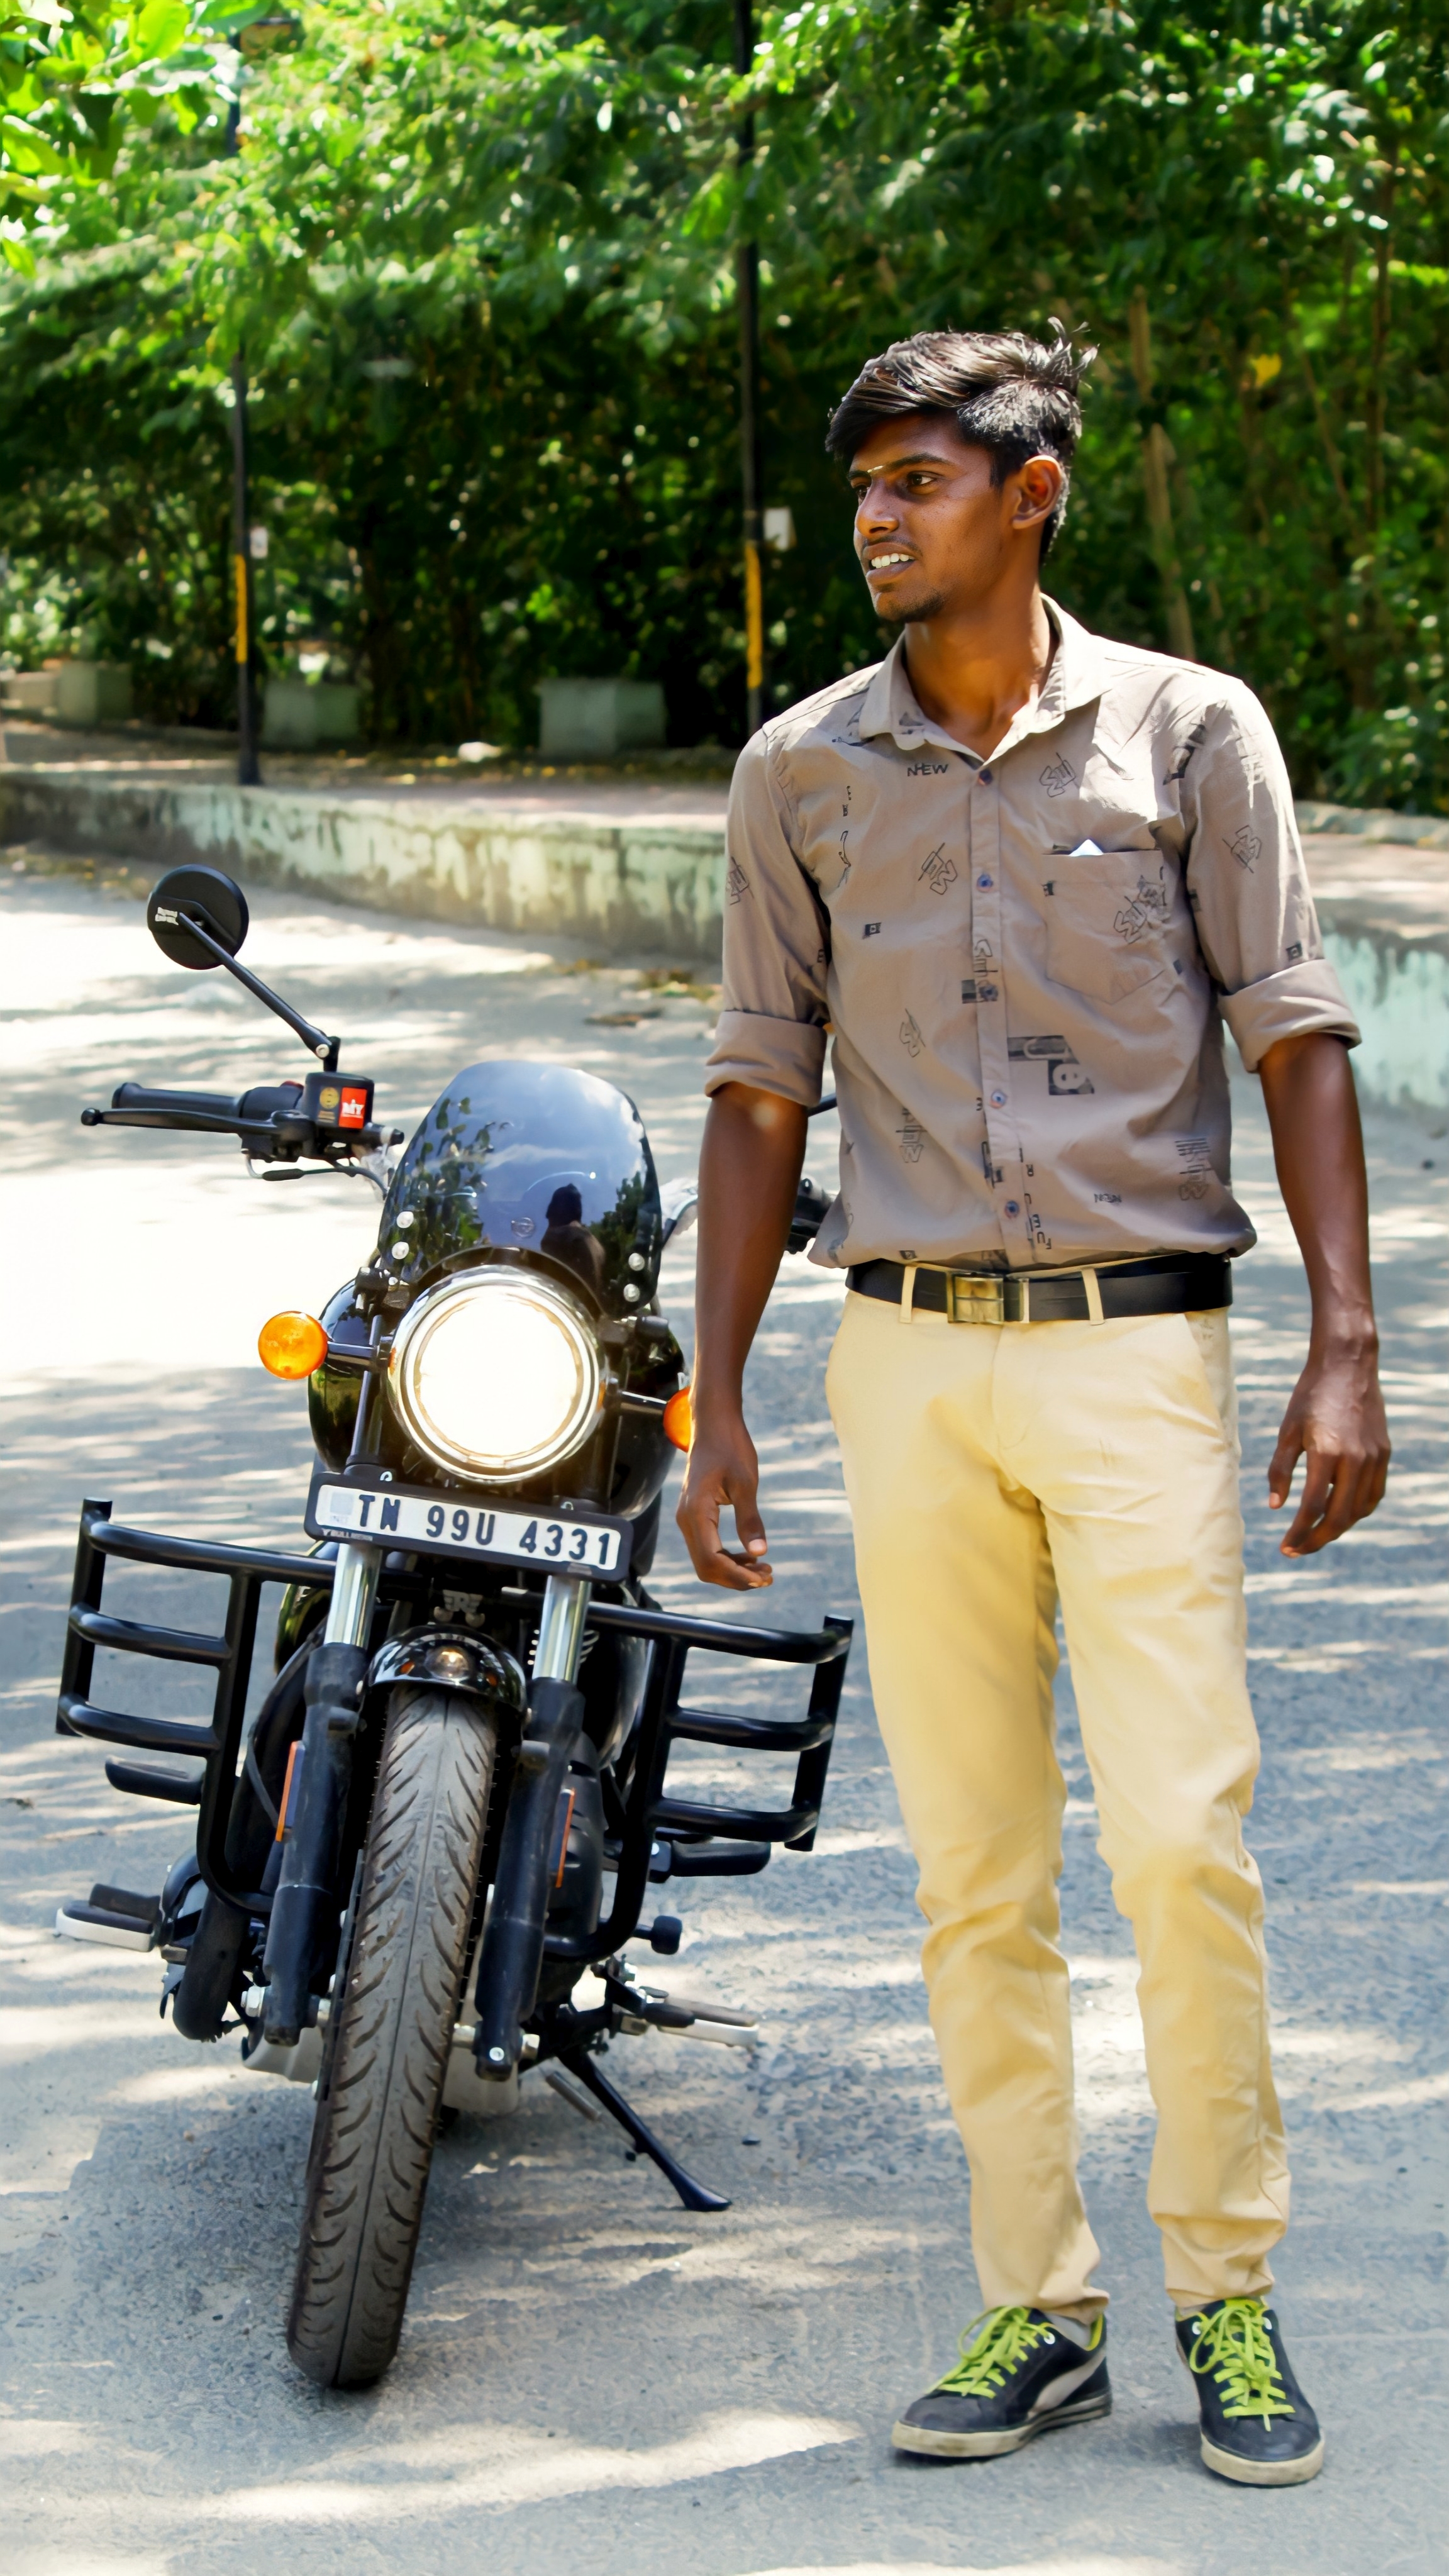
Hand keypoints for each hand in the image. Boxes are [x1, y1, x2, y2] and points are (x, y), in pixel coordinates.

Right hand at [676, 1407, 773, 1589]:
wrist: (713, 1425)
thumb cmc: (730, 1447)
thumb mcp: (745, 1483)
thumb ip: (750, 1519)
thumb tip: (760, 1553)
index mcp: (696, 1512)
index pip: (711, 1559)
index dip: (736, 1575)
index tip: (763, 1577)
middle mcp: (686, 1519)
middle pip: (705, 1567)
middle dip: (735, 1578)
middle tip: (767, 1577)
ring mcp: (687, 1519)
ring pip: (705, 1560)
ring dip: (732, 1570)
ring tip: (763, 1569)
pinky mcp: (694, 1516)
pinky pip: (706, 1547)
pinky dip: (726, 1558)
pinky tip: (749, 1555)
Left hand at [1267, 1332, 1389, 1555]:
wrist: (1348, 1366)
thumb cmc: (1310, 1396)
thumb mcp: (1287, 1431)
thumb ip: (1280, 1470)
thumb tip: (1276, 1507)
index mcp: (1327, 1453)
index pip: (1313, 1507)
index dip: (1298, 1533)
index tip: (1285, 1548)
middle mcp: (1356, 1459)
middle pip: (1340, 1517)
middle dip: (1317, 1539)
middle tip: (1296, 1550)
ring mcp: (1374, 1457)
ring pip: (1360, 1510)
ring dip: (1337, 1528)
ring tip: (1314, 1535)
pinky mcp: (1384, 1453)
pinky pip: (1374, 1494)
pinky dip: (1357, 1511)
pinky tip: (1339, 1515)